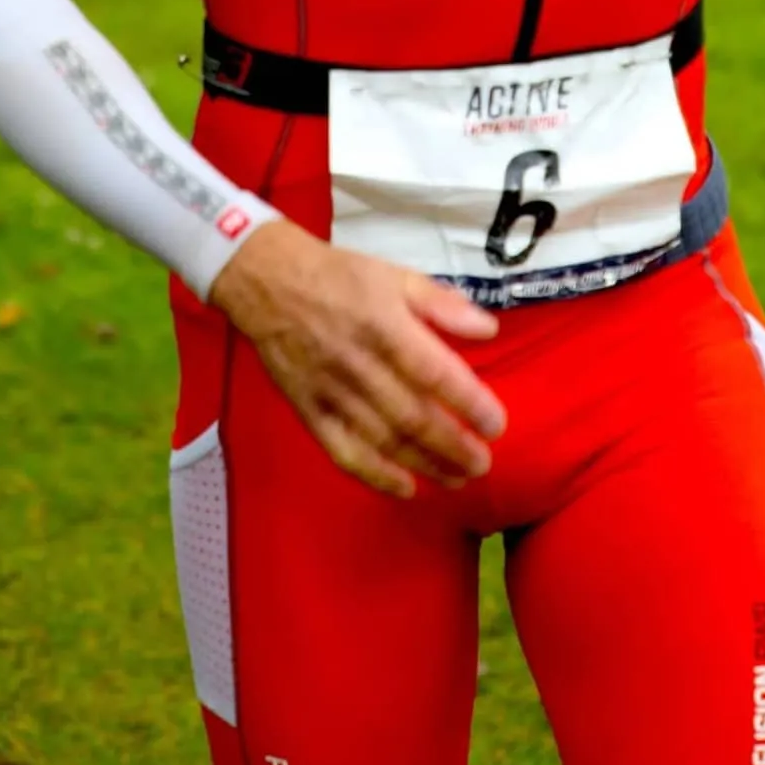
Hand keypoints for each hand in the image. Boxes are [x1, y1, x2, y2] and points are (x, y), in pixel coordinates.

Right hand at [208, 218, 507, 498]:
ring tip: (458, 479)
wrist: (268, 282)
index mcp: (384, 325)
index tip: (496, 424)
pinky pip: (343, 451)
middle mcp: (359, 364)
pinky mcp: (309, 411)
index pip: (434, 372)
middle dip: (452, 446)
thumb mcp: (395, 275)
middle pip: (412, 416)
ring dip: (424, 465)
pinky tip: (406, 489)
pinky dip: (375, 475)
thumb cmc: (339, 276)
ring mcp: (331, 392)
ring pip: (383, 440)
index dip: (468, 403)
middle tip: (483, 463)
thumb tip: (488, 329)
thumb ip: (442, 304)